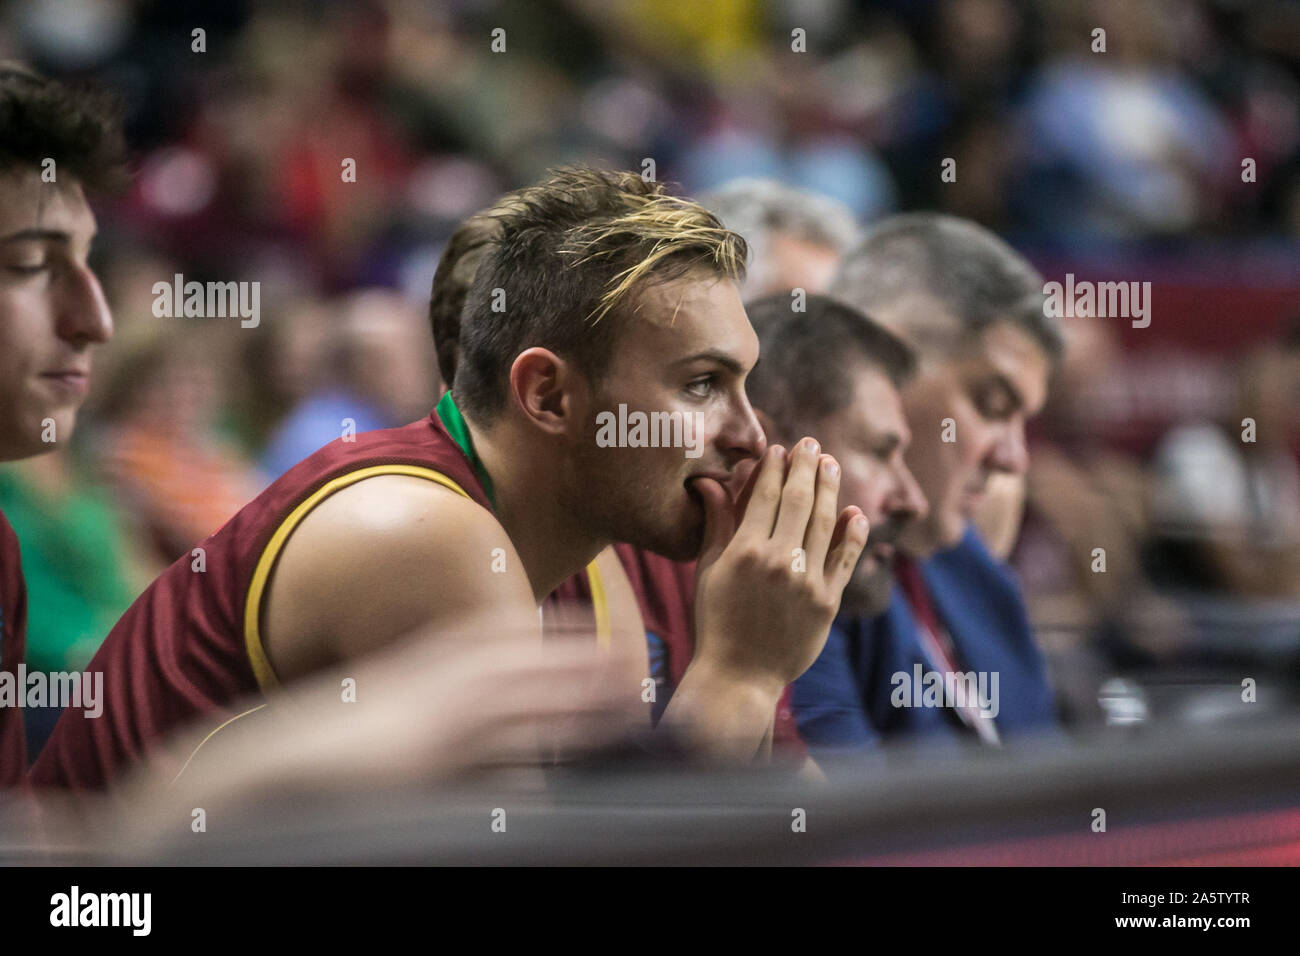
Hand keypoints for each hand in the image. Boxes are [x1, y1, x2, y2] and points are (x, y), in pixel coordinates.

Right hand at [690, 438, 868, 690]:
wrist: (739, 675)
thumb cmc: (716, 621)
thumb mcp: (708, 570)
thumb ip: (716, 524)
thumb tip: (710, 482)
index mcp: (744, 551)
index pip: (764, 496)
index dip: (773, 468)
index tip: (778, 449)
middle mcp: (778, 561)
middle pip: (798, 500)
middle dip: (806, 466)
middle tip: (811, 443)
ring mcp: (807, 582)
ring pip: (824, 523)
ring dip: (829, 489)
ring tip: (831, 464)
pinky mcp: (828, 603)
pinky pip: (845, 560)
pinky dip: (853, 534)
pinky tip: (854, 512)